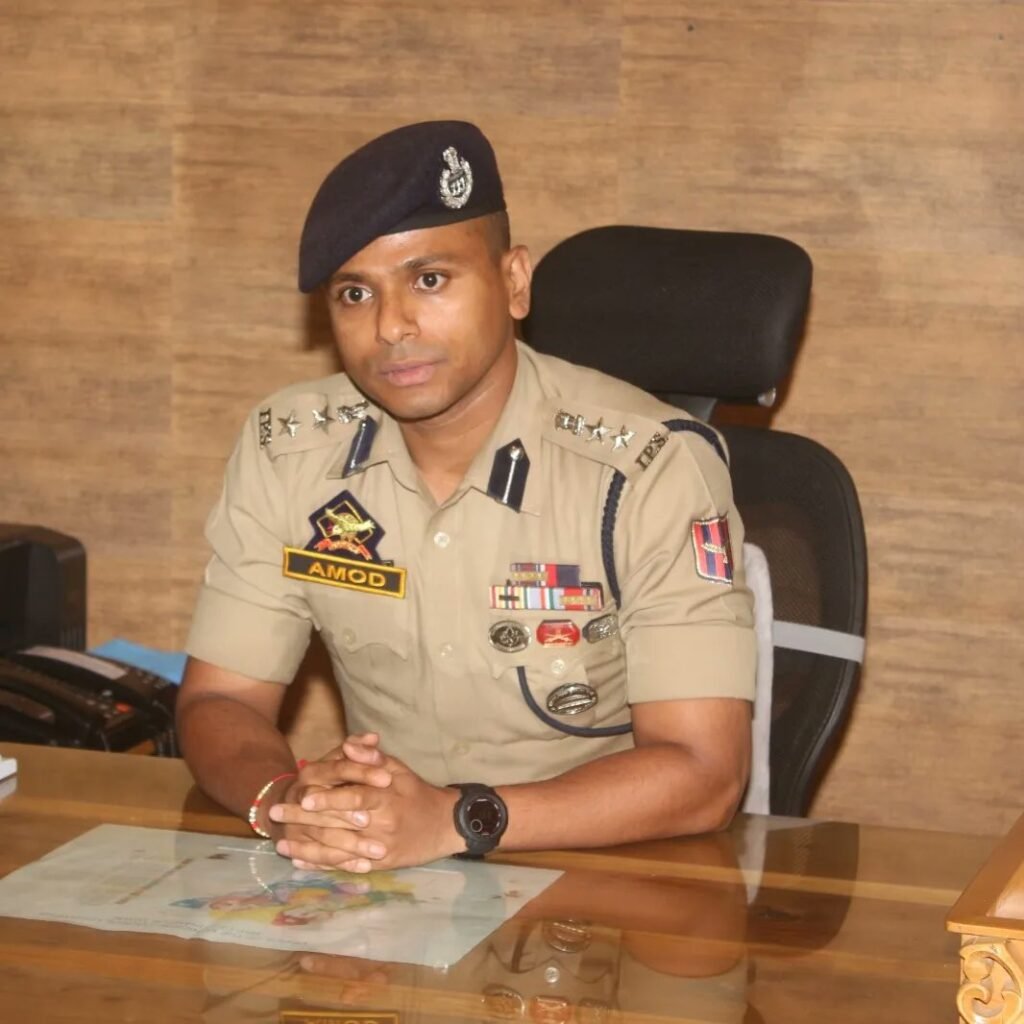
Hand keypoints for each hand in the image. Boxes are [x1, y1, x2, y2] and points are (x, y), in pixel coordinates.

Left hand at [271, 749, 462, 871]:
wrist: (444, 825)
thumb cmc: (416, 792)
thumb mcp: (398, 768)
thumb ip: (371, 757)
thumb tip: (348, 744)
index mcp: (387, 797)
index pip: (355, 797)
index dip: (330, 797)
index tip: (304, 797)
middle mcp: (382, 824)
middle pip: (339, 823)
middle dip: (304, 819)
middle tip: (275, 813)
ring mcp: (380, 847)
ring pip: (338, 849)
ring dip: (306, 847)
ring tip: (280, 843)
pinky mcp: (380, 864)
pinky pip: (346, 866)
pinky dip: (321, 864)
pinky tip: (300, 862)